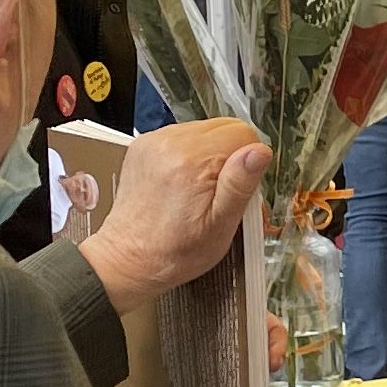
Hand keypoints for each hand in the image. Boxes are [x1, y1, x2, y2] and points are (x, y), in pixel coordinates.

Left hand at [78, 117, 268, 305]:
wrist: (128, 259)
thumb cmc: (174, 251)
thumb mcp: (219, 228)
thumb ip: (240, 185)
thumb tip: (259, 151)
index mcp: (192, 161)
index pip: (244, 134)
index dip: (247, 164)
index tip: (234, 190)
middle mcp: (171, 143)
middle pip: (224, 128)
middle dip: (229, 157)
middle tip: (217, 193)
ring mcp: (154, 141)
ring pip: (205, 131)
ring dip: (209, 155)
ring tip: (197, 189)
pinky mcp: (144, 145)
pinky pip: (182, 136)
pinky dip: (189, 155)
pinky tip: (182, 183)